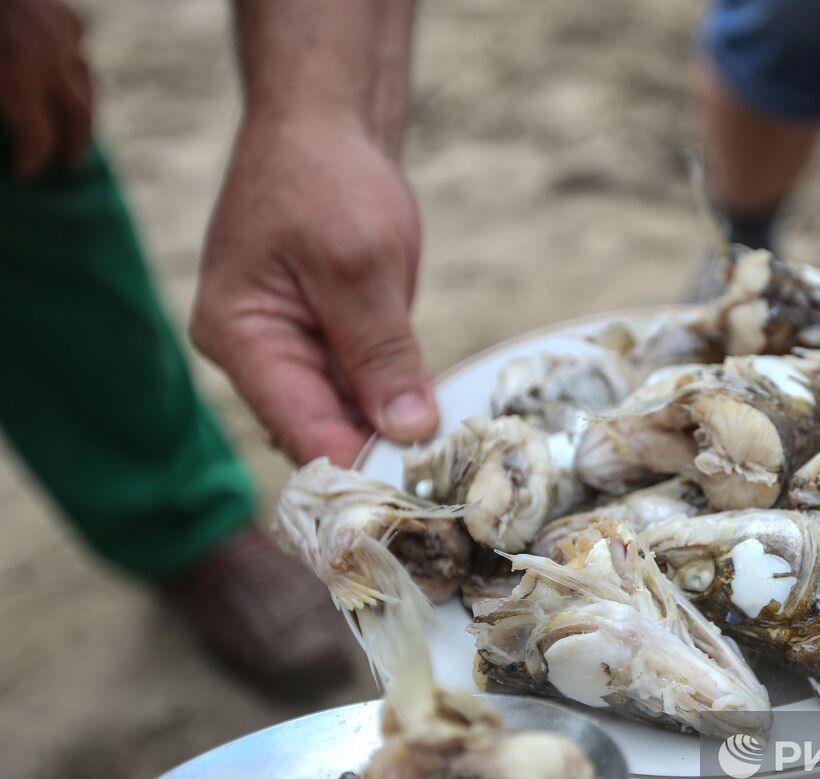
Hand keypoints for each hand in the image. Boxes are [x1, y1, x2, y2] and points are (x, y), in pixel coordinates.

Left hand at [0, 0, 92, 177]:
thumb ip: (2, 102)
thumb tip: (8, 145)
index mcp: (18, 80)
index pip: (37, 139)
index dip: (30, 161)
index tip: (23, 175)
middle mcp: (50, 61)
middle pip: (77, 116)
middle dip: (73, 144)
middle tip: (68, 164)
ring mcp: (62, 34)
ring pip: (85, 79)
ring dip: (81, 106)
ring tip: (74, 126)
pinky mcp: (65, 13)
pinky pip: (78, 42)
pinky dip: (72, 60)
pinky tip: (64, 69)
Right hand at [192, 113, 437, 465]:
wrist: (325, 124)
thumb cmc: (327, 179)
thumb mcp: (360, 264)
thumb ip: (381, 352)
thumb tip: (407, 432)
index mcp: (241, 338)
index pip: (302, 430)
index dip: (361, 467)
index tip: (422, 493)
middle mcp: (255, 356)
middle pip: (320, 434)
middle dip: (381, 458)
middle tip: (453, 486)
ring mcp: (289, 351)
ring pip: (345, 418)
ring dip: (394, 434)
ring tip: (456, 464)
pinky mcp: (324, 342)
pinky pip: (359, 390)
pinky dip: (397, 404)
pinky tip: (444, 422)